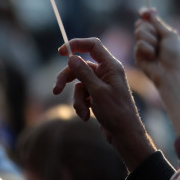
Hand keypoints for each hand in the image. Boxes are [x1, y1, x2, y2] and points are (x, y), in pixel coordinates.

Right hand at [54, 38, 154, 170]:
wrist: (124, 135)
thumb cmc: (116, 112)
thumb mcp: (97, 91)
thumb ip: (84, 73)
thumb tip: (72, 57)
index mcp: (111, 66)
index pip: (93, 45)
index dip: (76, 44)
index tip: (61, 52)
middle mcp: (107, 72)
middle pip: (81, 66)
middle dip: (67, 78)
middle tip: (55, 89)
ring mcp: (102, 84)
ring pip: (79, 83)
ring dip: (77, 99)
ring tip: (83, 112)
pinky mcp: (98, 96)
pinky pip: (83, 95)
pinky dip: (81, 105)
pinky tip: (86, 117)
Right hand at [134, 8, 179, 87]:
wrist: (170, 72)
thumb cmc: (173, 54)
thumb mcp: (169, 35)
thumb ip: (158, 23)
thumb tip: (150, 10)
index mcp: (158, 32)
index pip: (147, 19)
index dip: (145, 13)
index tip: (144, 11)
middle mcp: (149, 38)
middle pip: (140, 24)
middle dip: (150, 30)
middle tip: (158, 40)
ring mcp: (142, 46)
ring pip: (139, 32)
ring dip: (151, 40)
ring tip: (157, 51)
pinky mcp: (137, 55)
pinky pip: (139, 44)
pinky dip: (148, 49)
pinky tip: (152, 58)